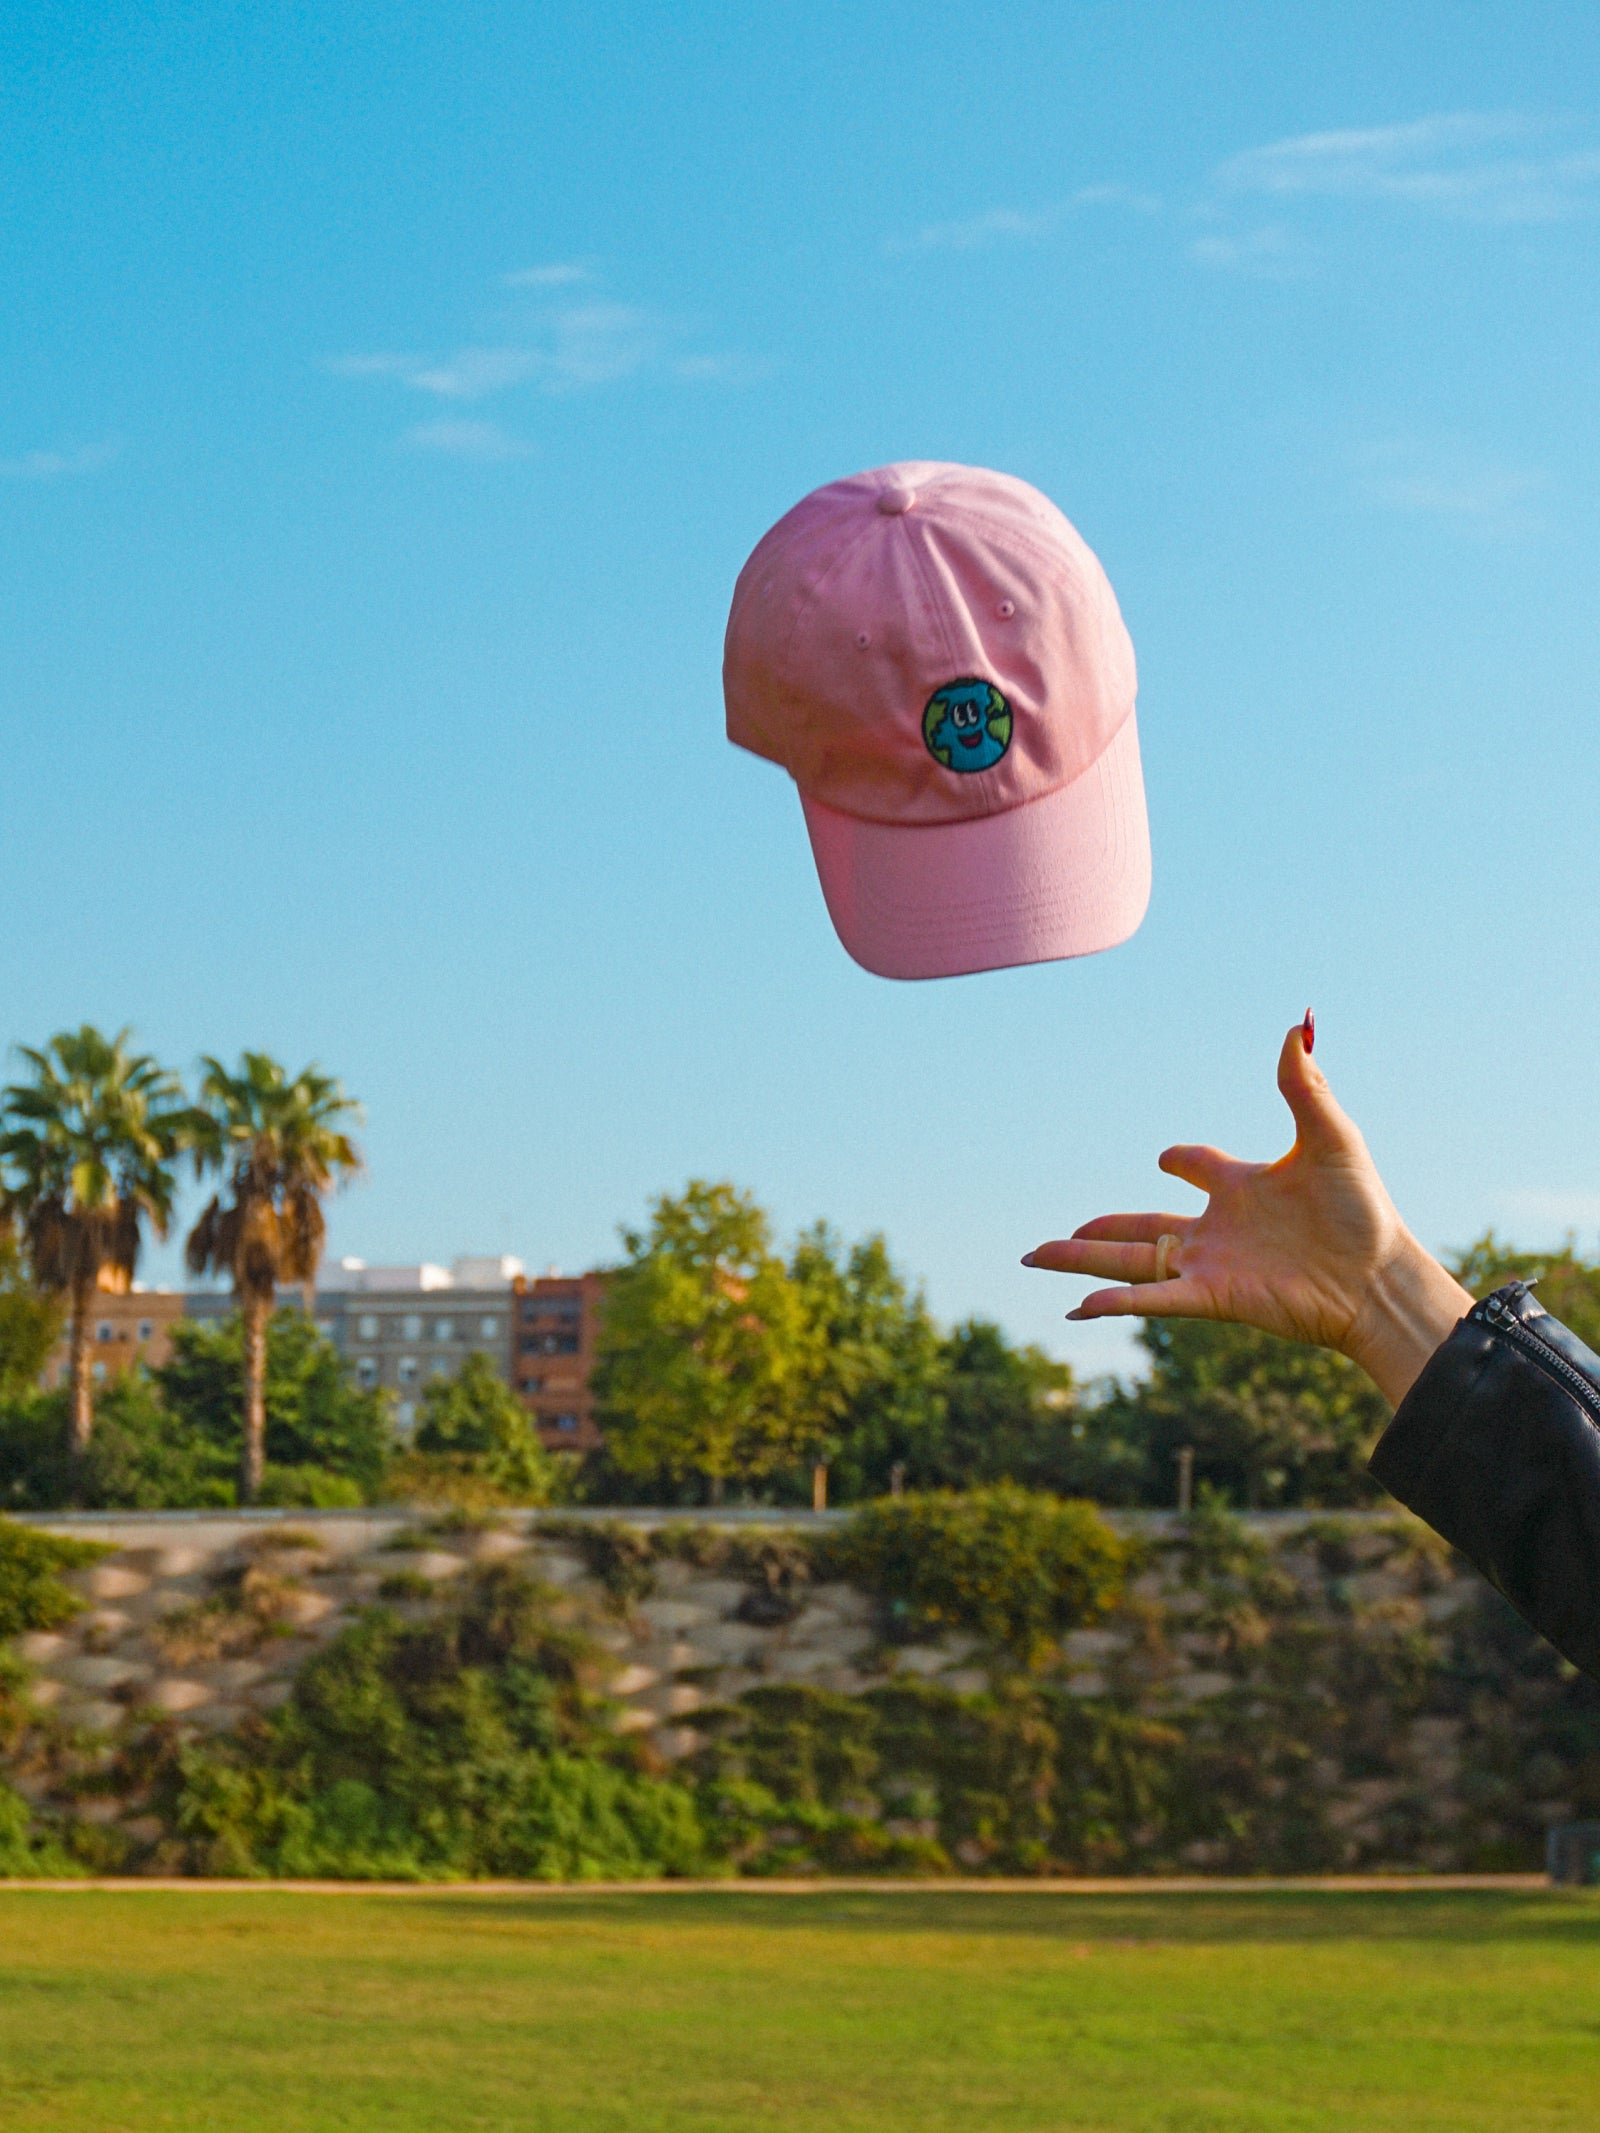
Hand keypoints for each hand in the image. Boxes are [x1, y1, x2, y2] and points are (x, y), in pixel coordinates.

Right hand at [1023, 1020, 1473, 1407]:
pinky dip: (1117, 1303)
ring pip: (1130, 1263)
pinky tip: (1078, 1306)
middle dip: (1097, 1233)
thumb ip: (1304, 1087)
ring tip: (1034, 1258)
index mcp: (1243, 1188)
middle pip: (1140, 1229)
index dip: (1183, 1161)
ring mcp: (1211, 1265)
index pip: (1201, 1169)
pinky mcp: (1215, 1297)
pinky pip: (1155, 1299)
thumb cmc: (1364, 1213)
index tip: (1167, 1159)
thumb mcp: (1331, 1139)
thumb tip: (1297, 1026)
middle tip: (1060, 1235)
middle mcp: (1218, 1230)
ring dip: (1082, 1262)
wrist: (1380, 1279)